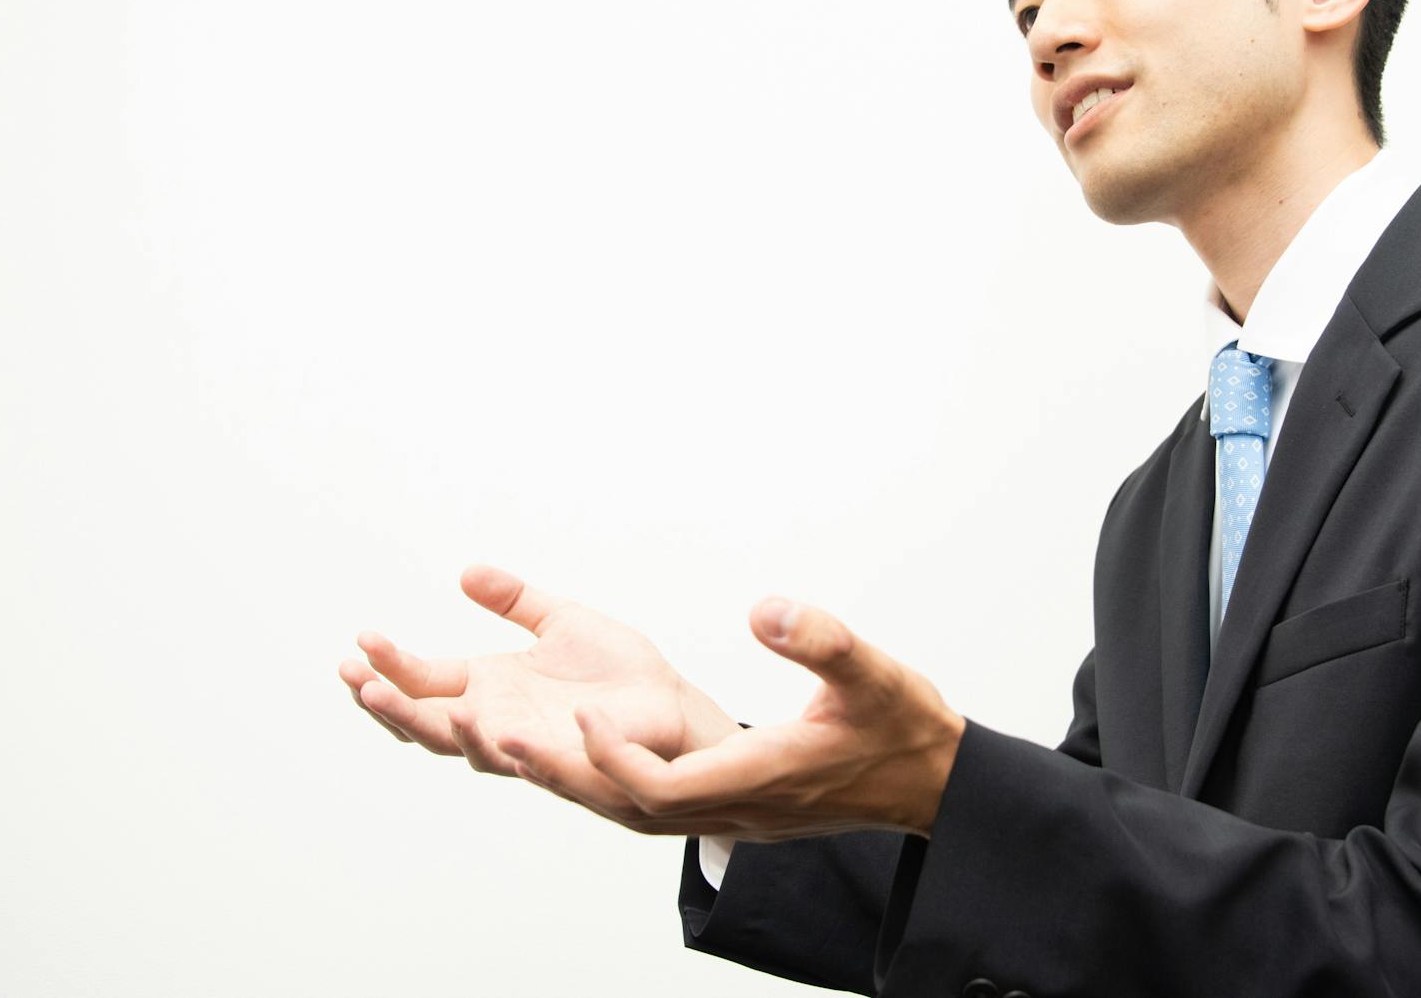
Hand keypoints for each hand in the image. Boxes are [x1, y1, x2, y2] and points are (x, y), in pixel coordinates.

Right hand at [339, 565, 738, 779]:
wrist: (672, 703)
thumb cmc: (618, 670)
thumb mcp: (560, 619)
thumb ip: (515, 600)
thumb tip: (467, 571)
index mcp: (489, 686)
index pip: (423, 681)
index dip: (389, 665)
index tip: (361, 641)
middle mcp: (497, 720)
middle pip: (425, 722)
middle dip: (387, 704)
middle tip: (356, 679)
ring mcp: (526, 744)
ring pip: (465, 747)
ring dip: (431, 725)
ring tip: (398, 699)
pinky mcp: (564, 760)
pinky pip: (527, 762)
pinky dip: (503, 747)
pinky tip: (484, 726)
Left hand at [500, 598, 965, 839]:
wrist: (930, 782)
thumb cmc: (903, 726)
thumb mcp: (873, 671)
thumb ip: (819, 639)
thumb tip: (761, 607)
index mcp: (759, 778)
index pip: (664, 788)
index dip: (613, 759)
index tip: (579, 714)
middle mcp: (734, 807)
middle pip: (626, 806)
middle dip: (557, 773)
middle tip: (490, 735)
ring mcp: (731, 813)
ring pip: (631, 811)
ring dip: (569, 779)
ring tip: (505, 739)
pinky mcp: (730, 807)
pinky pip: (649, 804)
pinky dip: (602, 779)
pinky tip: (575, 748)